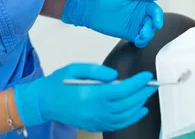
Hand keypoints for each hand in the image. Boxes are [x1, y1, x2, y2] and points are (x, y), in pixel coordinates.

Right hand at [14, 63, 157, 131]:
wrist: (43, 102)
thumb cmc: (58, 84)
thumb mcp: (76, 68)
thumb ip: (97, 71)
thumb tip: (115, 75)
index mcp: (93, 94)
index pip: (123, 89)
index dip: (138, 83)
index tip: (147, 75)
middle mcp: (96, 110)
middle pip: (127, 103)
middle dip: (142, 93)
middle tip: (151, 84)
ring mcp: (96, 120)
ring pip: (125, 115)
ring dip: (139, 105)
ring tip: (147, 94)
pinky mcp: (94, 125)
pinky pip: (117, 124)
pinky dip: (131, 118)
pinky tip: (139, 111)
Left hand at [62, 0, 163, 46]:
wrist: (92, 9)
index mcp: (142, 3)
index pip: (155, 11)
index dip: (158, 17)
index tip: (157, 24)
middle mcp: (141, 14)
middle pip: (153, 23)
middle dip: (151, 28)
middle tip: (144, 32)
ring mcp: (136, 25)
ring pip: (148, 32)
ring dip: (147, 36)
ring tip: (140, 37)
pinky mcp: (130, 34)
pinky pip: (140, 39)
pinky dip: (142, 41)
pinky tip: (138, 41)